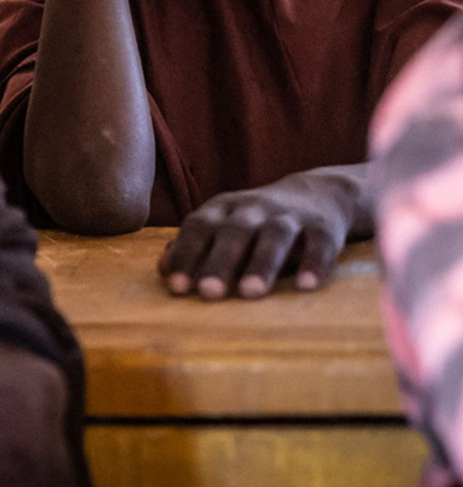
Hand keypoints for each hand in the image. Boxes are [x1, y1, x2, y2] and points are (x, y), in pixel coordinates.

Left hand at [158, 168, 358, 300]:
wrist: (319, 193)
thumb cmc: (257, 220)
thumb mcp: (224, 223)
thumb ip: (194, 245)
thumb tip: (162, 269)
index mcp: (224, 208)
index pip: (200, 226)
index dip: (187, 255)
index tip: (177, 288)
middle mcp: (255, 208)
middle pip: (235, 231)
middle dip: (220, 261)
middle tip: (208, 293)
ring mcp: (290, 216)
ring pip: (275, 236)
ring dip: (262, 264)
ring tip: (251, 293)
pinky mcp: (324, 227)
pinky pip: (319, 244)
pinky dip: (314, 264)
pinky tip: (306, 287)